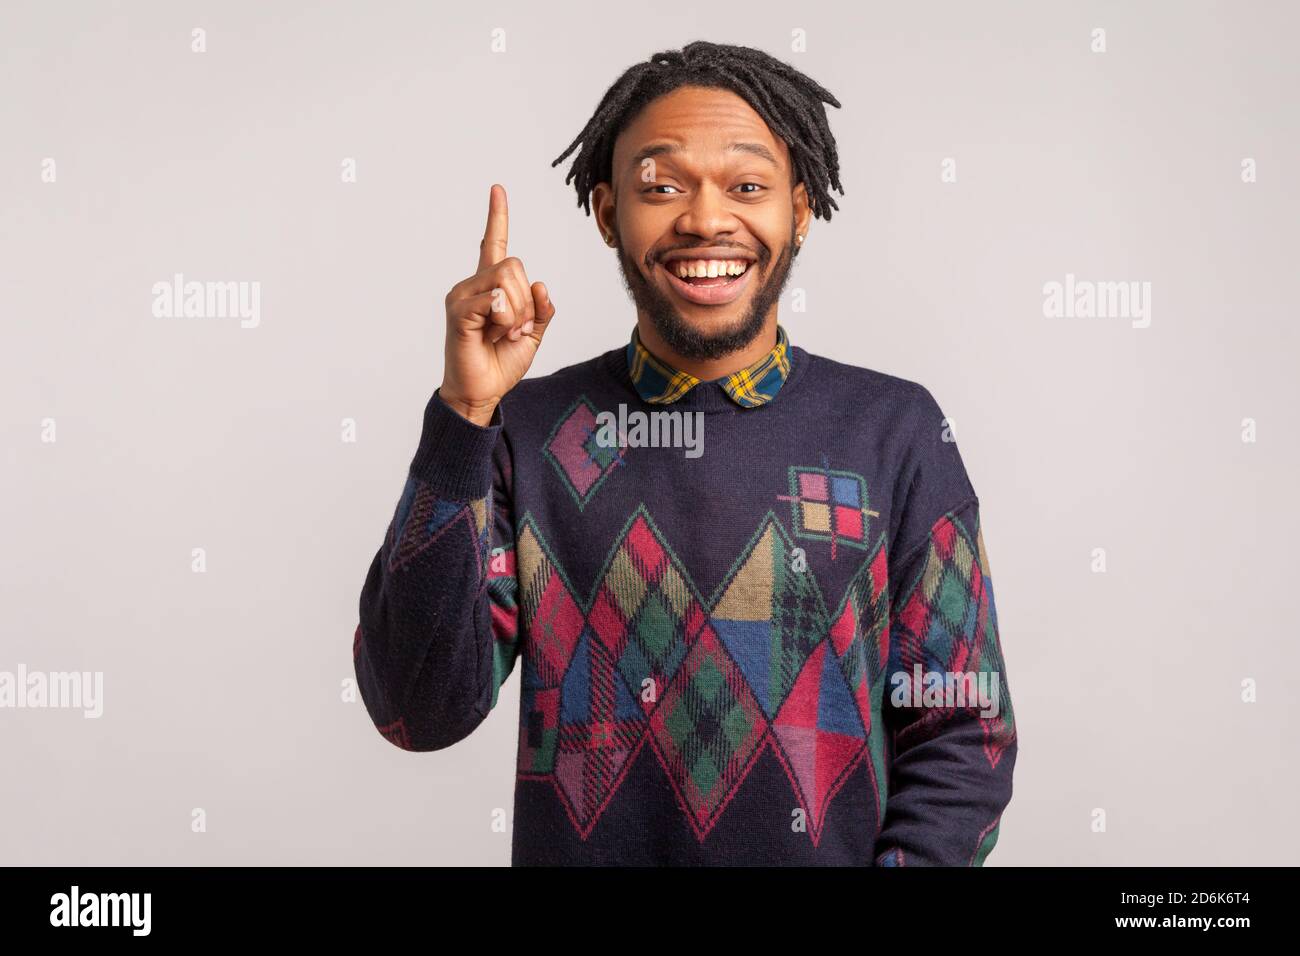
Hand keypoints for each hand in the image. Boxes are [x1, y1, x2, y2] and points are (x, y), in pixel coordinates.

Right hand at [438, 184, 556, 425]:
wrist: (482, 392)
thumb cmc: (501, 363)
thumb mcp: (533, 333)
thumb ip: (541, 308)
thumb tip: (540, 284)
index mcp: (490, 287)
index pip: (493, 244)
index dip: (497, 217)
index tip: (497, 190)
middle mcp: (473, 285)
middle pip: (514, 264)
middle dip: (528, 300)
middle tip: (518, 328)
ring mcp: (462, 295)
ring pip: (507, 278)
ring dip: (519, 311)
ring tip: (506, 334)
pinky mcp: (459, 310)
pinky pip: (496, 299)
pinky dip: (507, 319)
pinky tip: (496, 335)